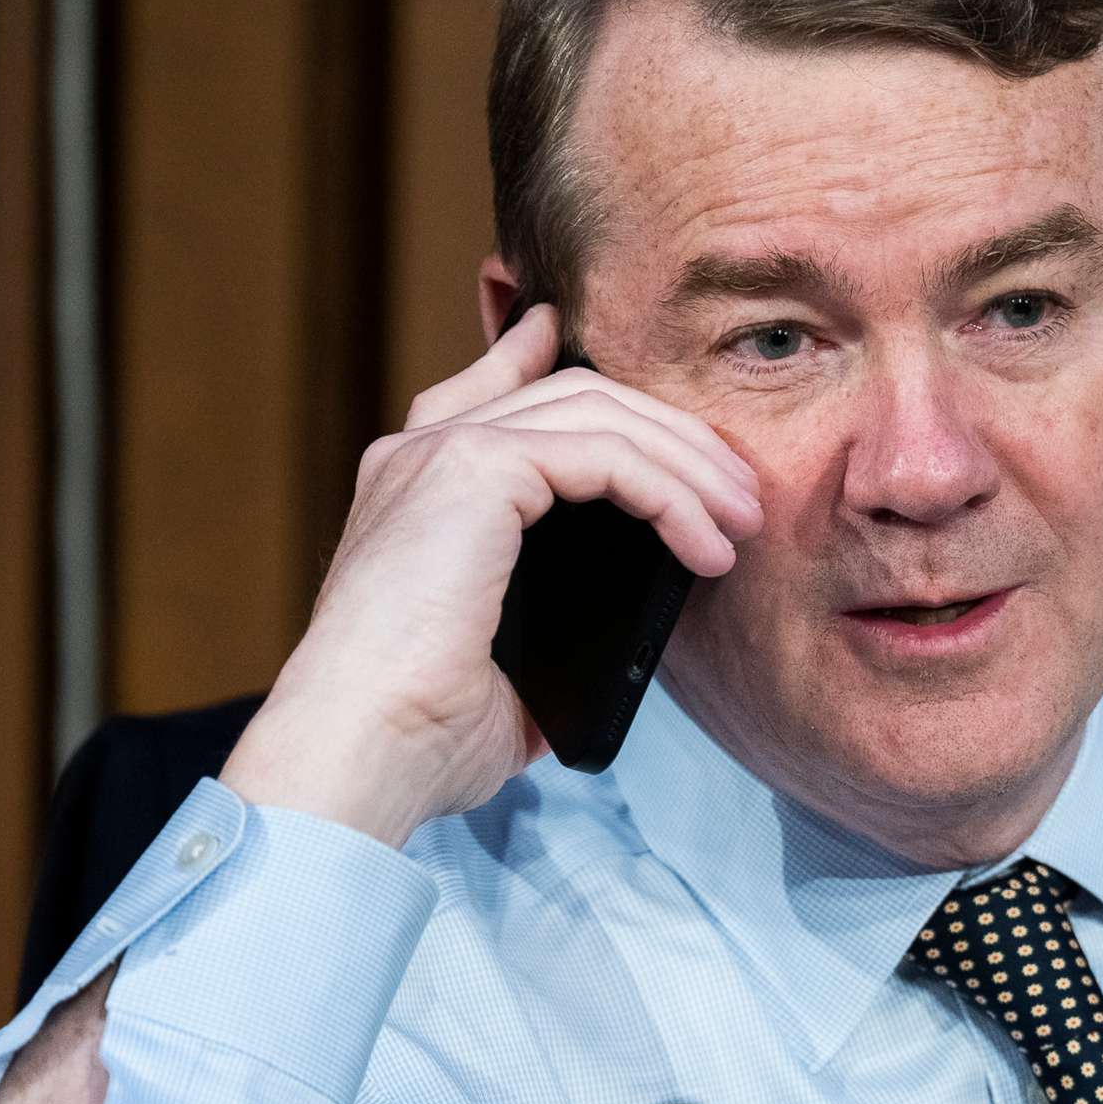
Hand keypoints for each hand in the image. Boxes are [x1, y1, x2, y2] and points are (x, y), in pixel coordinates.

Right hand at [219, 305, 761, 845]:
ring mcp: (441, 453)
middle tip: (738, 494)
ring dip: (688, 463)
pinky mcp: (471, 468)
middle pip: (572, 397)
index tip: (598, 353)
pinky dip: (670, 494)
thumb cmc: (423, 733)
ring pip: (598, 412)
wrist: (361, 750)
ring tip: (741, 523)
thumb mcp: (511, 668)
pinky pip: (604, 453)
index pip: (489, 390)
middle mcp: (420, 456)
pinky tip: (707, 545)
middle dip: (669, 433)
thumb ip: (559, 626)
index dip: (539, 356)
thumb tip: (629, 639)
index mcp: (416, 491)